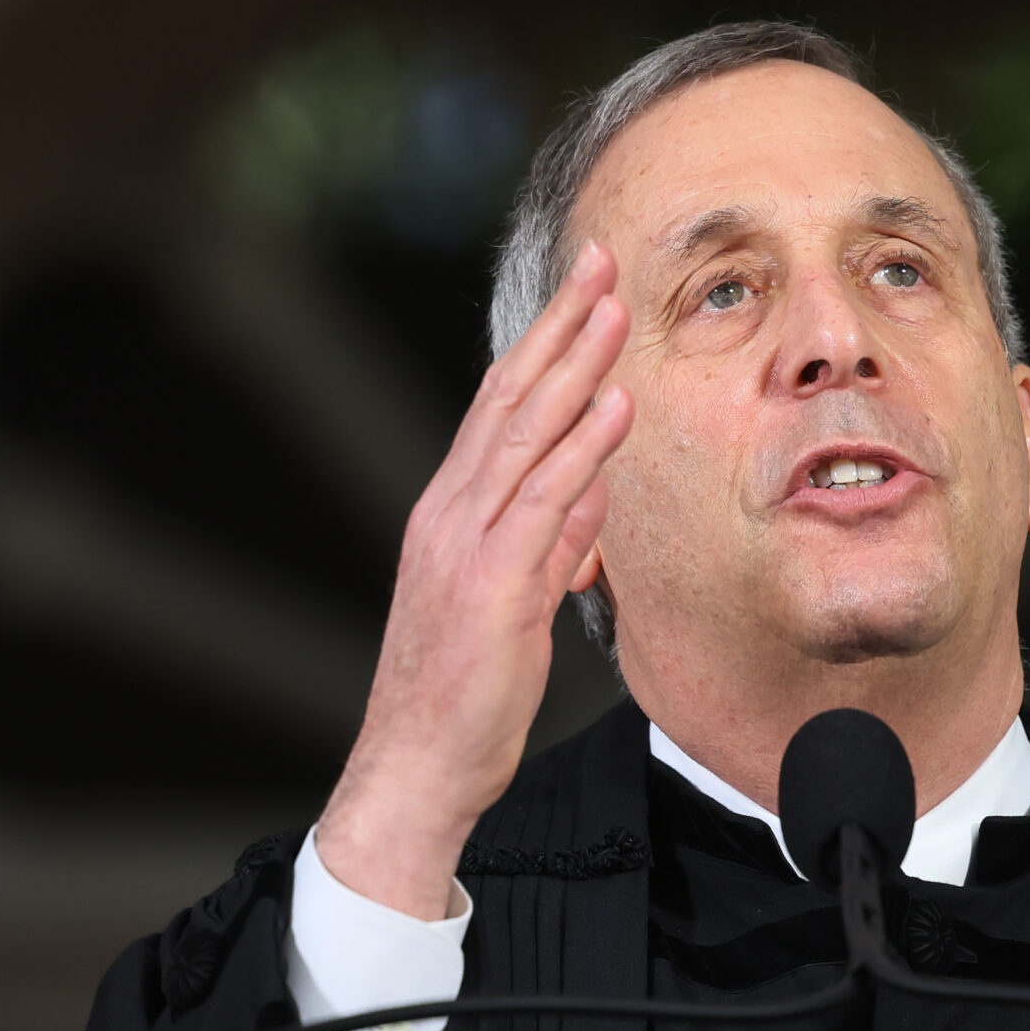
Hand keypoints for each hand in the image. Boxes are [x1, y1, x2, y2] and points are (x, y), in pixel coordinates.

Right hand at [314, 243, 634, 918]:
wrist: (414, 773)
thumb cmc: (462, 700)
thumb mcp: (517, 611)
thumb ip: (555, 550)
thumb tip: (596, 498)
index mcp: (452, 514)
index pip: (502, 408)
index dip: (544, 343)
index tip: (585, 290)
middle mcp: (450, 513)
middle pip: (509, 397)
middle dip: (559, 323)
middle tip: (601, 257)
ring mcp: (466, 546)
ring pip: (525, 434)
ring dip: (576, 364)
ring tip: (616, 304)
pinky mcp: (490, 586)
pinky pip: (542, 503)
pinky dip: (581, 449)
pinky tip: (613, 405)